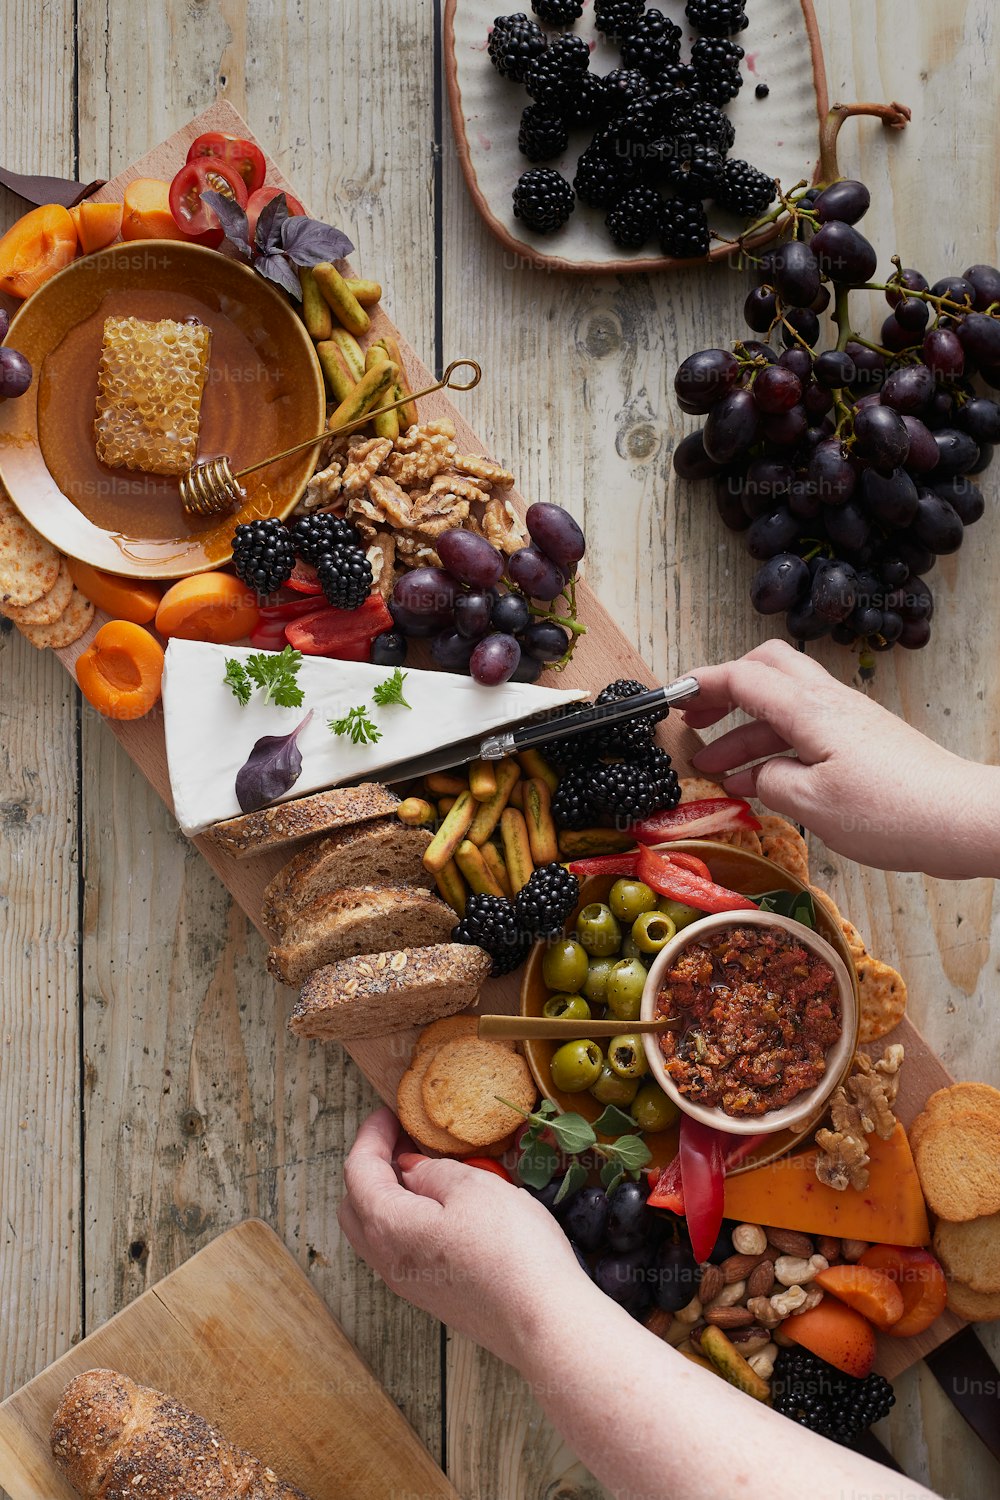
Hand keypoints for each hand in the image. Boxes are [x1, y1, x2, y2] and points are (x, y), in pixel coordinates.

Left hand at [339, 1107, 584, 1366]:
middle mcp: (388, 1261)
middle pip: (356, 1205)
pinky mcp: (433, 1296)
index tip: (389, 1113)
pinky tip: (442, 1206)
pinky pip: (400, 1250)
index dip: (371, 1136)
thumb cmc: (512, 1251)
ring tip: (423, 1167)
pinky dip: (406, 1219)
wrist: (545, 1323)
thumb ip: (432, 1172)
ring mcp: (409, 1284)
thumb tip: (410, 1170)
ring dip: (389, 1194)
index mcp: (389, 1228)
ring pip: (377, 1231)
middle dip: (371, 1165)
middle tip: (402, 1138)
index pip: (358, 1172)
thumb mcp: (474, 1187)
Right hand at [684, 640, 997, 877]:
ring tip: (717, 769)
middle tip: (696, 719)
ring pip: (784, 708)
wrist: (961, 819)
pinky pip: (806, 733)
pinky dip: (776, 750)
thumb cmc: (893, 811)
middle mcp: (829, 705)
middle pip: (767, 670)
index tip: (673, 697)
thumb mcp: (812, 805)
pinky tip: (762, 784)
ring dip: (746, 733)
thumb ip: (771, 784)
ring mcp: (849, 721)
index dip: (702, 684)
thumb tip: (758, 777)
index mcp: (810, 710)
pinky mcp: (863, 743)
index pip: (743, 677)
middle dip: (724, 691)